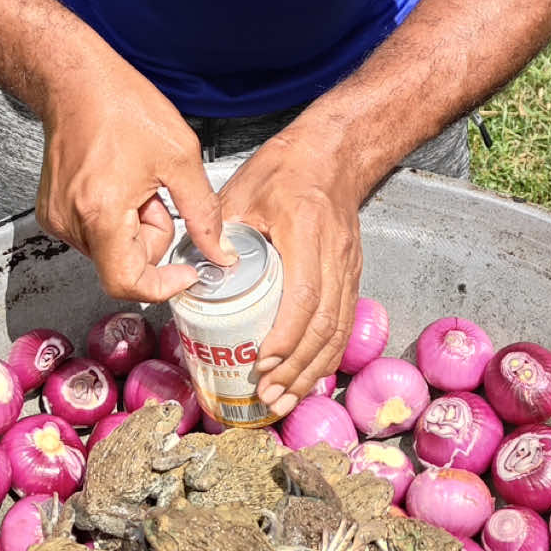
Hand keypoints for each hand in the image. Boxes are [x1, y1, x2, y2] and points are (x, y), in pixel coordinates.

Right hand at [35, 51, 235, 301]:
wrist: (76, 80)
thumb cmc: (121, 106)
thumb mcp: (180, 157)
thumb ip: (204, 212)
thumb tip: (218, 252)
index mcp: (102, 213)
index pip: (127, 282)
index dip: (162, 285)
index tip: (184, 272)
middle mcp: (72, 222)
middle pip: (124, 262)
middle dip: (152, 235)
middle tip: (156, 193)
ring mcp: (57, 218)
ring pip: (112, 248)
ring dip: (134, 225)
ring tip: (134, 181)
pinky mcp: (52, 211)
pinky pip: (95, 233)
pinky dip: (114, 216)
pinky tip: (117, 181)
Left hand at [217, 127, 362, 414]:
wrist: (333, 153)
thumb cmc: (286, 167)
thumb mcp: (243, 190)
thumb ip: (219, 229)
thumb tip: (197, 274)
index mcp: (306, 230)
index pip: (304, 294)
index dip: (286, 335)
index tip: (263, 361)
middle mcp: (334, 253)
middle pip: (325, 323)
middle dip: (297, 367)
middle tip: (269, 394)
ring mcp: (349, 265)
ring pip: (338, 329)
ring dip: (313, 369)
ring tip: (286, 397)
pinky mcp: (352, 273)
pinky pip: (344, 321)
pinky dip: (328, 353)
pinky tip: (309, 374)